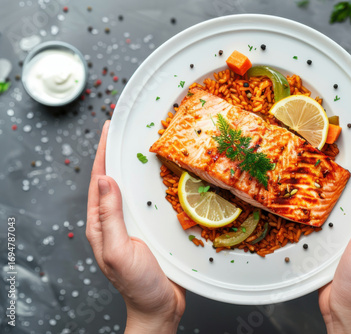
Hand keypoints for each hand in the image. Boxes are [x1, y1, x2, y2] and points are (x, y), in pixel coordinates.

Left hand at [86, 121, 184, 333]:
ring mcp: (133, 223)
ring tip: (146, 143)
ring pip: (133, 187)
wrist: (160, 307)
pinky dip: (154, 183)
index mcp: (101, 224)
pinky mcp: (150, 228)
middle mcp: (115, 220)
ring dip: (137, 165)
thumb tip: (104, 179)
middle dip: (119, 152)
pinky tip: (165, 174)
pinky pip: (150, 199)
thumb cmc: (138, 285)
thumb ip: (110, 217)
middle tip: (128, 128)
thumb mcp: (120, 251)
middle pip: (115, 179)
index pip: (99, 181)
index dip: (103, 152)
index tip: (109, 128)